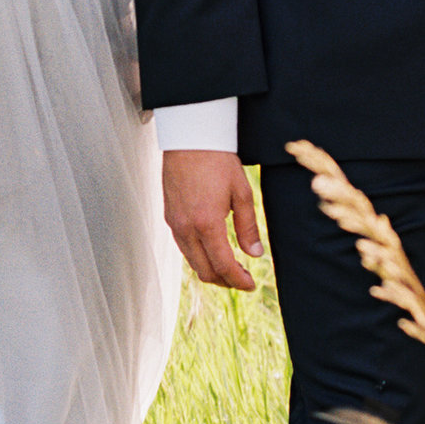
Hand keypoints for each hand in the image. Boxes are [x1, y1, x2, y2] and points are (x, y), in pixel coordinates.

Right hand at [164, 149, 261, 290]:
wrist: (190, 138)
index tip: (250, 285)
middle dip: (225, 281)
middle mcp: (186, 228)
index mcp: (207, 223)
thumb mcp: (242, 192)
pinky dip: (198, 256)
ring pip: (191, 261)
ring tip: (229, 269)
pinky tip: (211, 251)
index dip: (238, 280)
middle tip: (242, 280)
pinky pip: (183, 247)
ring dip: (210, 270)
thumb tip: (255, 254)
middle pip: (204, 270)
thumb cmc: (218, 161)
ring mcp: (174, 223)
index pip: (222, 265)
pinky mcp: (169, 216)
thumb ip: (248, 226)